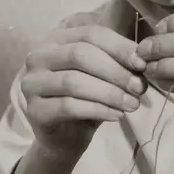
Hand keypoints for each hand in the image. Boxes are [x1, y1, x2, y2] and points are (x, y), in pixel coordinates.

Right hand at [20, 25, 146, 163]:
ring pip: (74, 82)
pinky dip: (97, 109)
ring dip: (109, 93)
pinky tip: (117, 116)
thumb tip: (143, 58)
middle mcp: (37, 57)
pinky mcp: (34, 110)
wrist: (66, 138)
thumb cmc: (87, 100)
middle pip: (80, 55)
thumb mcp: (104, 76)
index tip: (142, 64)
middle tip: (139, 88)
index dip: (118, 47)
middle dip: (114, 71)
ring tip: (132, 104)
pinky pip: (68, 106)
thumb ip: (118, 62)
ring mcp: (31, 84)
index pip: (89, 34)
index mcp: (55, 41)